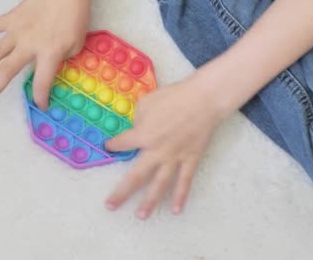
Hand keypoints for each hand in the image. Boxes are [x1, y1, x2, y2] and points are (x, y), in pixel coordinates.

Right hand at [0, 0, 91, 109]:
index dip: (40, 97)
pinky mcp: (12, 18)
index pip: (41, 82)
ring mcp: (17, 31)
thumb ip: (63, 58)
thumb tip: (52, 65)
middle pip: (7, 71)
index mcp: (49, 54)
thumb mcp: (77, 44)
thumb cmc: (75, 16)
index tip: (40, 106)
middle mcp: (29, 45)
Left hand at [104, 74, 226, 218]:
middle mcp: (156, 151)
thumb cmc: (174, 97)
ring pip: (159, 185)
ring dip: (149, 202)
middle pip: (135, 176)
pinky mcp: (190, 159)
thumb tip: (137, 129)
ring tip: (141, 216)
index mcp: (143, 135)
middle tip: (110, 206)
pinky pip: (184, 181)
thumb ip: (138, 119)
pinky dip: (180, 196)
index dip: (113, 146)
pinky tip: (175, 210)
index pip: (122, 144)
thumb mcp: (147, 102)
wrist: (203, 100)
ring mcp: (174, 158)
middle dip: (121, 193)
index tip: (109, 147)